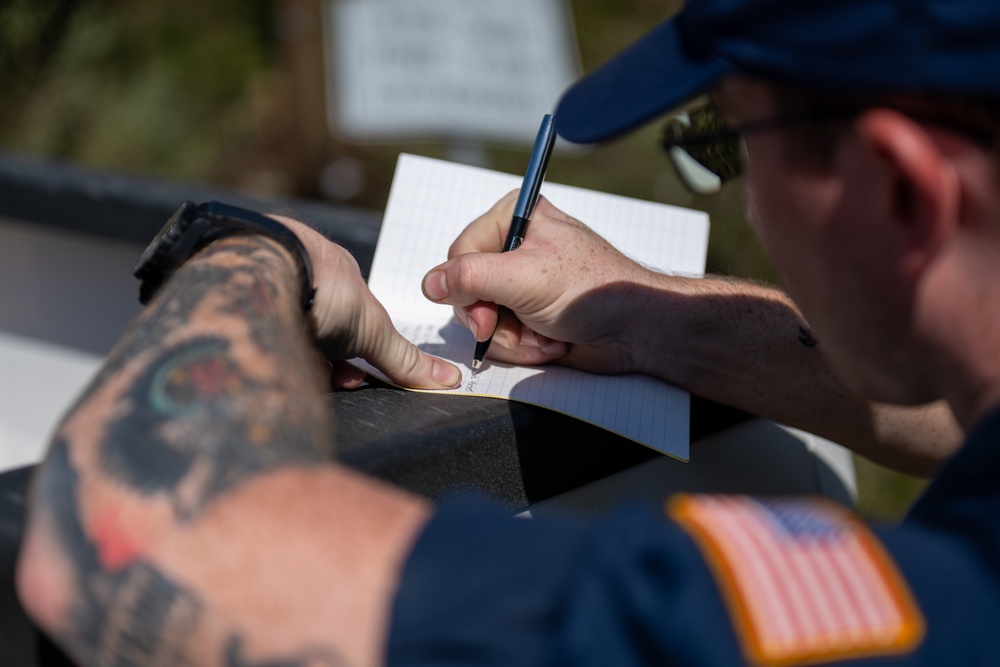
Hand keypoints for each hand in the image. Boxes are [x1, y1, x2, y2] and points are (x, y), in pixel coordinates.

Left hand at [271, 215, 461, 389]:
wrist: (255, 273)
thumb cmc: (320, 287)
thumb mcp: (373, 328)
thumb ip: (404, 358)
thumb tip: (448, 379)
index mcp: (333, 270)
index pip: (351, 318)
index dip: (358, 351)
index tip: (358, 375)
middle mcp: (296, 276)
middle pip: (319, 330)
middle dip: (331, 362)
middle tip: (334, 379)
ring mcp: (261, 286)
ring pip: (285, 335)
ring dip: (300, 360)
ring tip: (301, 370)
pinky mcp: (230, 302)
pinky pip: (254, 336)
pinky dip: (267, 354)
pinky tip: (271, 362)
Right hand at [420, 192, 660, 373]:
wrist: (636, 330)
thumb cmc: (593, 290)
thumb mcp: (524, 276)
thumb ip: (471, 277)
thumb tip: (430, 284)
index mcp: (514, 218)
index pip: (458, 256)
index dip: (467, 291)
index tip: (488, 315)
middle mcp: (515, 247)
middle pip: (467, 292)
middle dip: (495, 321)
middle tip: (519, 328)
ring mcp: (522, 284)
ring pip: (483, 320)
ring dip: (514, 338)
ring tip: (546, 335)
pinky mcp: (530, 313)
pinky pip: (504, 337)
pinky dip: (526, 347)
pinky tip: (552, 342)